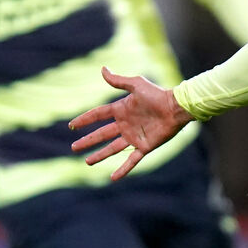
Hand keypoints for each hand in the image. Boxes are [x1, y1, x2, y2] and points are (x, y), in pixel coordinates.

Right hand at [69, 67, 192, 180]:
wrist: (175, 108)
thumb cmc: (157, 95)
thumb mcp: (136, 85)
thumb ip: (118, 81)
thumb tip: (103, 69)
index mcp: (121, 110)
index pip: (98, 115)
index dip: (85, 119)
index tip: (72, 125)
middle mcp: (125, 124)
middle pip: (101, 134)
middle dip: (87, 141)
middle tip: (73, 147)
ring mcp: (134, 137)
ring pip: (112, 148)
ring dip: (99, 155)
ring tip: (87, 162)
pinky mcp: (144, 146)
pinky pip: (131, 160)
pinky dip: (122, 170)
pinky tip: (113, 178)